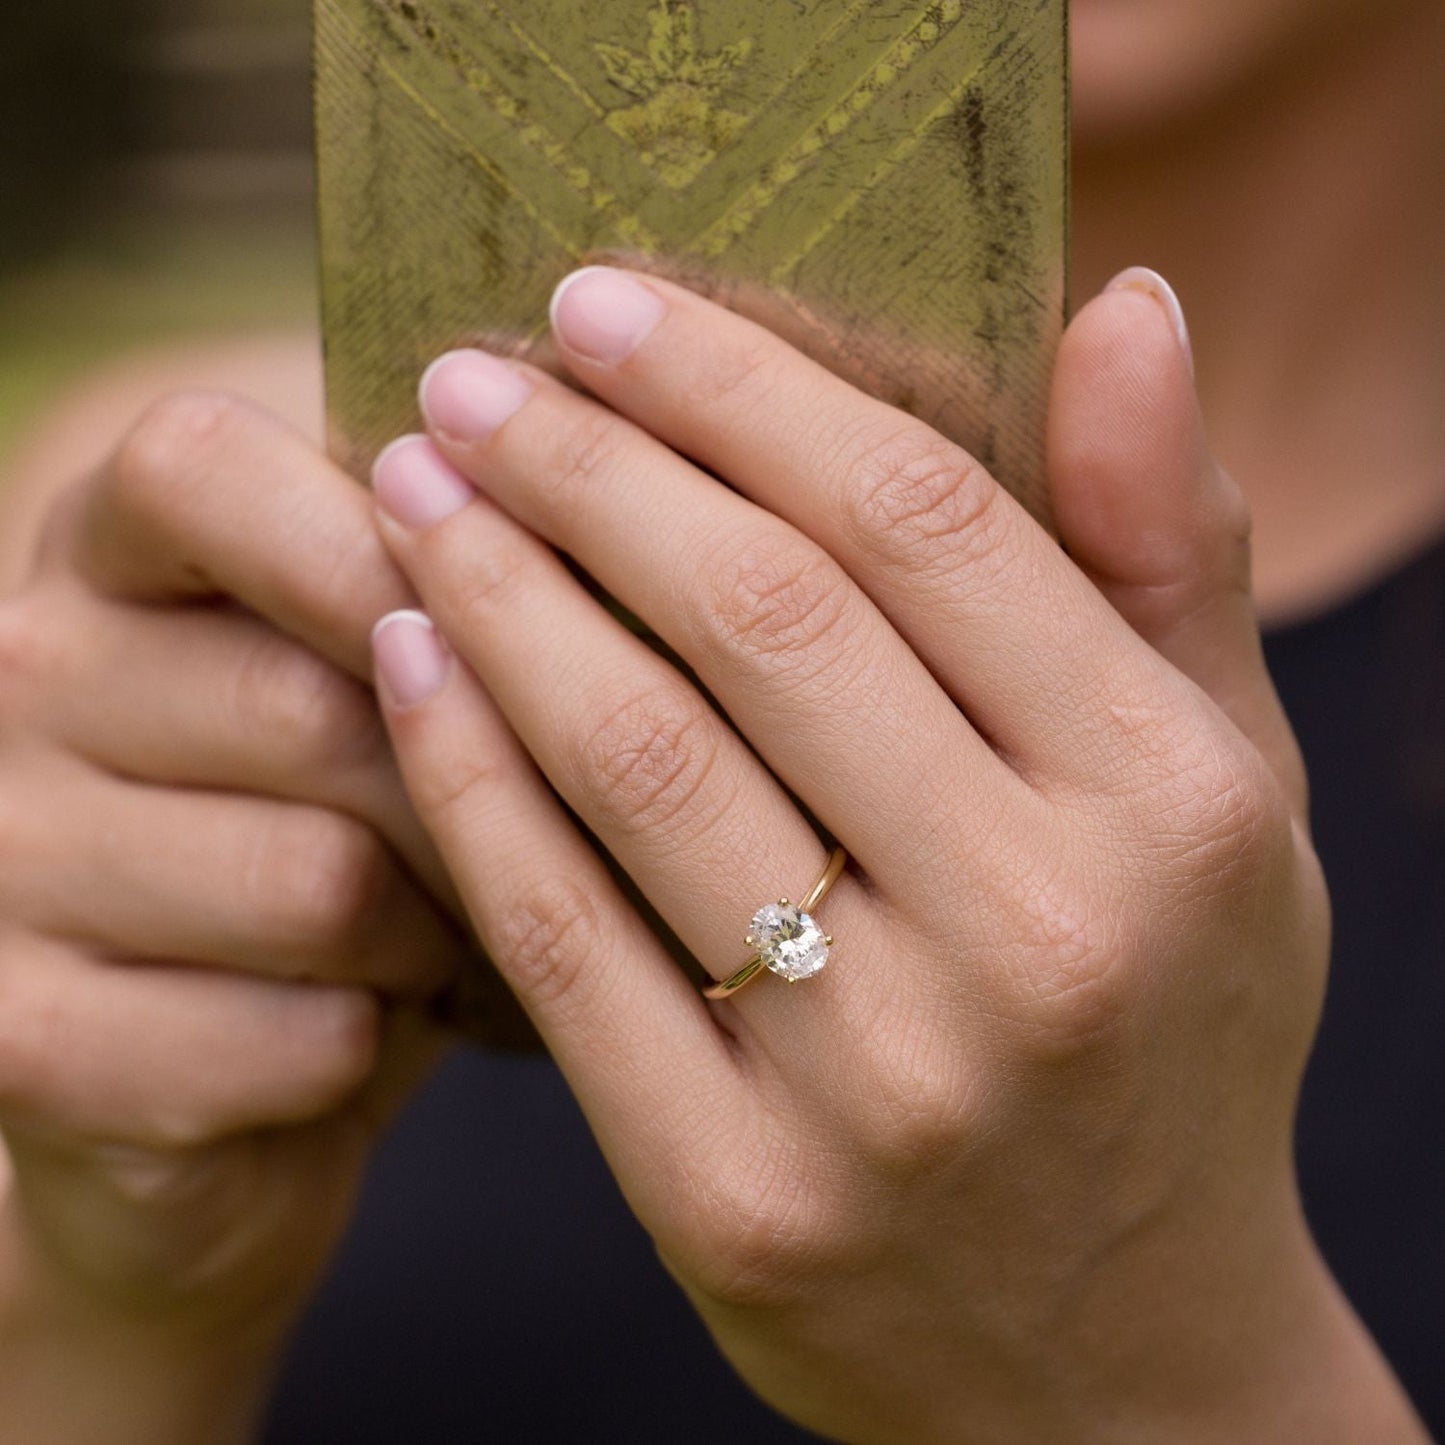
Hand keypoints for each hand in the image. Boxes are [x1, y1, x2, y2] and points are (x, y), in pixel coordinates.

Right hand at [0, 393, 511, 1438]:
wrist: (200, 1039)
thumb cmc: (329, 809)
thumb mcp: (353, 659)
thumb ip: (425, 572)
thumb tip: (564, 508)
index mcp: (100, 555)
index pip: (205, 471)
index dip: (376, 542)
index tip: (478, 616)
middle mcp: (17, 680)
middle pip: (310, 707)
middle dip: (462, 790)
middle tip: (514, 828)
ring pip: (319, 882)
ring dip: (430, 925)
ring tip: (442, 924)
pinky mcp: (24, 1039)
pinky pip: (298, 1035)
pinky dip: (371, 1041)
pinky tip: (358, 1022)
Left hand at [365, 268, 1424, 1440]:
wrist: (1121, 1364)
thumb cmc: (1170, 1026)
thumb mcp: (1230, 791)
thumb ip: (1170, 554)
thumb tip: (1121, 307)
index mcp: (1170, 808)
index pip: (926, 525)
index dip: (744, 389)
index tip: (607, 307)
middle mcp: (1037, 939)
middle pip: (759, 619)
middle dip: (586, 466)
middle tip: (472, 379)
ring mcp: (881, 1088)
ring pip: (637, 763)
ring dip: (497, 593)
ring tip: (413, 490)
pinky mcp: (735, 1201)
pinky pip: (561, 941)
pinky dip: (468, 777)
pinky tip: (405, 659)